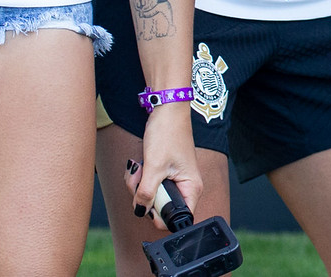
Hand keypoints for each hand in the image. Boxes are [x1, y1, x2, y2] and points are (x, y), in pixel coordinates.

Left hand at [130, 108, 200, 231]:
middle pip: (160, 209)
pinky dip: (140, 177)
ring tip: (140, 168)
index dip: (159, 216)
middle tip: (141, 179)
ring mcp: (173, 180)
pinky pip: (148, 185)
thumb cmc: (168, 133)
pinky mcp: (163, 173)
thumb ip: (146, 194)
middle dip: (144, 197)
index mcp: (191, 188)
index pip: (177, 219)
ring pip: (151, 197)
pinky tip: (140, 164)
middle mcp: (185, 187)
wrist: (166, 110)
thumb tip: (140, 212)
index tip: (147, 202)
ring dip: (139, 185)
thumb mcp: (153, 167)